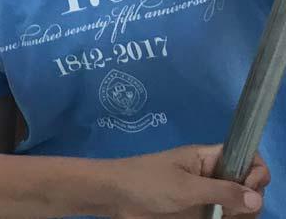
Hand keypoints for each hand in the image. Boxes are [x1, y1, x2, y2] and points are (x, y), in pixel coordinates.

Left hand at [111, 145, 267, 217]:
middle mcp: (211, 176)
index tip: (248, 189)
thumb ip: (222, 192)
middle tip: (226, 211)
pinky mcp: (198, 214)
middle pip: (248, 187)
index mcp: (207, 158)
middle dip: (248, 200)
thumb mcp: (185, 187)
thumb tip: (257, 198)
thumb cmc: (146, 183)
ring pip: (238, 206)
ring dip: (238, 216)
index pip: (246, 158)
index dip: (255, 173)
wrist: (114, 197)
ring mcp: (206, 197)